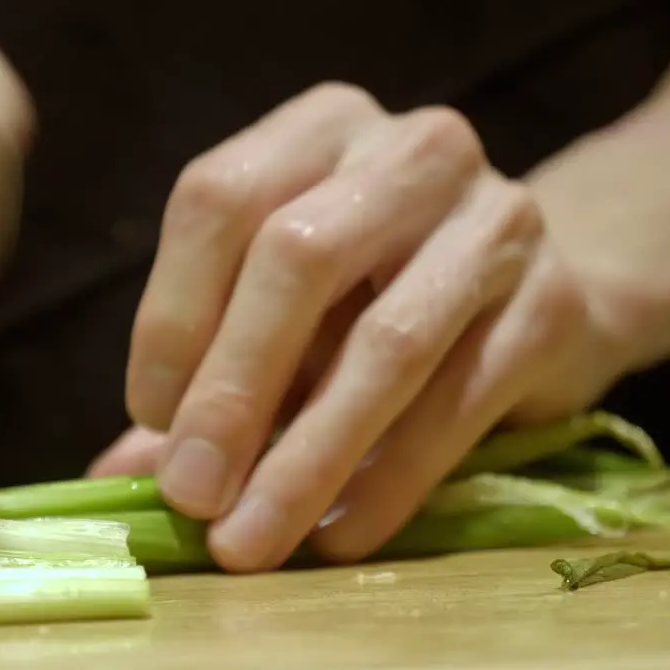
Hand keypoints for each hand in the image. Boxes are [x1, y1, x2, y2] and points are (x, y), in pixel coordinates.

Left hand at [122, 83, 636, 571]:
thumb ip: (206, 374)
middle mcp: (411, 151)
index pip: (221, 199)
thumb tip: (114, 477)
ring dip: (307, 457)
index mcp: (321, 129)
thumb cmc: (386, 295)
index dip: (171, 315)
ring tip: (252, 540)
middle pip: (298, 258)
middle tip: (191, 495)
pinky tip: (340, 538)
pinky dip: (389, 482)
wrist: (545, 290)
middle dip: (232, 389)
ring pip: (387, 342)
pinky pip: (459, 403)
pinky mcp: (554, 302)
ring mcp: (496, 218)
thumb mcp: (291, 313)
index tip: (150, 420)